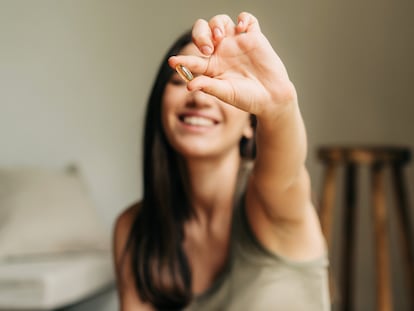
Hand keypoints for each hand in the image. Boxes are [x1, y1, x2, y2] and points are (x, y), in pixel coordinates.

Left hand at [168, 12, 296, 118]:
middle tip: (208, 47)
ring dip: (217, 24)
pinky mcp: (254, 37)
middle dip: (200, 35)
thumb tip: (189, 84)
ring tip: (220, 35)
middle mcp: (222, 52)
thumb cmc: (248, 98)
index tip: (173, 62)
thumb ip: (209, 86)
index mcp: (212, 66)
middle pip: (203, 32)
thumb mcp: (226, 93)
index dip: (182, 60)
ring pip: (221, 21)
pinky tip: (242, 28)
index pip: (193, 59)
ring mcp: (237, 43)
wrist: (272, 98)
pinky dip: (243, 18)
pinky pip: (247, 19)